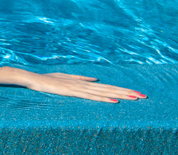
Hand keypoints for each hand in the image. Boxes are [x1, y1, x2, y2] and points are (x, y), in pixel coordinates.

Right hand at [14, 69, 145, 102]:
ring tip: (134, 98)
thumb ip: (81, 78)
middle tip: (143, 96)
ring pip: (103, 92)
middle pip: (109, 88)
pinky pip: (91, 96)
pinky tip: (114, 101)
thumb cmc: (48, 79)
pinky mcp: (72, 92)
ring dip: (119, 95)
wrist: (34, 78)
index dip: (122, 89)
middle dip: (126, 92)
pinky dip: (103, 98)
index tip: (135, 92)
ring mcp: (78, 87)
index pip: (107, 86)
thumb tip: (96, 79)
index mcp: (84, 81)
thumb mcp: (66, 77)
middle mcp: (84, 84)